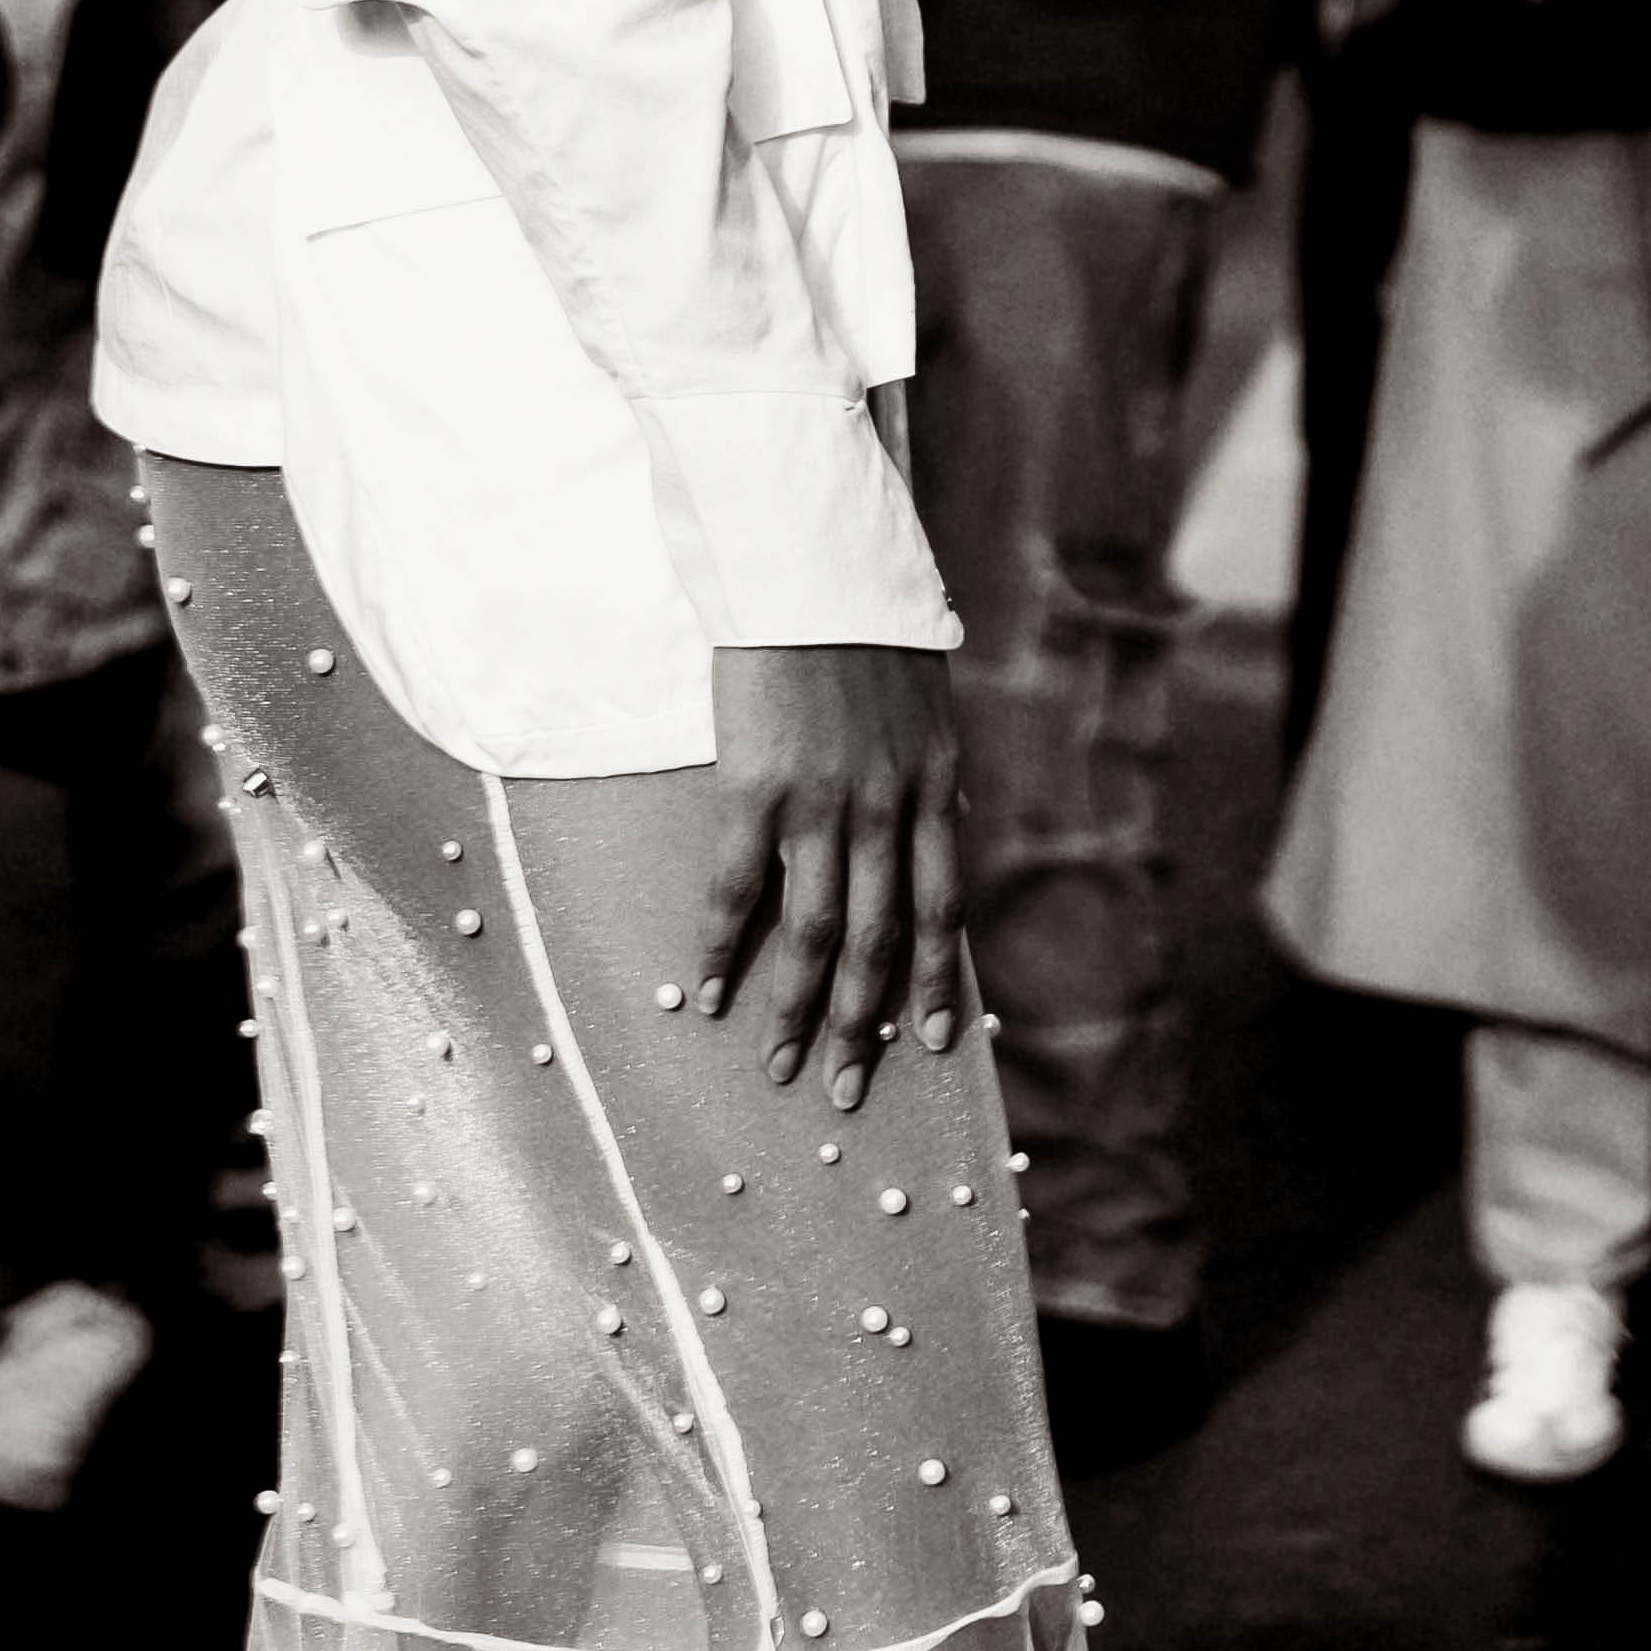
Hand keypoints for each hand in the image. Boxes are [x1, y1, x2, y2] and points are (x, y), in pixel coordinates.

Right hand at [695, 643, 965, 1105]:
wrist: (808, 561)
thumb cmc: (861, 617)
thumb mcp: (923, 695)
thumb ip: (926, 765)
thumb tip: (942, 816)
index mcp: (932, 784)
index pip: (943, 907)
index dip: (938, 979)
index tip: (936, 1041)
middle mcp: (885, 807)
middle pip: (879, 941)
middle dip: (866, 1024)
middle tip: (848, 1090)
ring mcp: (821, 803)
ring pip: (815, 935)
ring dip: (799, 1009)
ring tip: (782, 1063)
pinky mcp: (755, 787)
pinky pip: (737, 889)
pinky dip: (723, 947)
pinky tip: (708, 990)